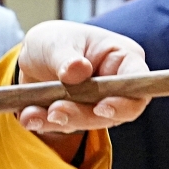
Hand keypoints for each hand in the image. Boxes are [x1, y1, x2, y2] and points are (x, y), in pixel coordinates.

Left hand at [14, 21, 150, 134]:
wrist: (33, 57)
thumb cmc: (54, 41)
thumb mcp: (55, 42)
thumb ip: (66, 57)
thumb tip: (78, 69)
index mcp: (123, 58)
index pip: (138, 85)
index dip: (125, 102)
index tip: (101, 107)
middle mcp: (117, 85)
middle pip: (114, 112)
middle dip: (82, 115)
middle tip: (55, 111)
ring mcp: (100, 104)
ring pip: (88, 123)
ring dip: (61, 121)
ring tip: (34, 113)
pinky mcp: (80, 118)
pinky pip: (66, 127)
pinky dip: (45, 124)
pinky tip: (30, 117)